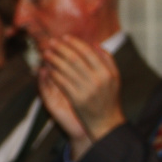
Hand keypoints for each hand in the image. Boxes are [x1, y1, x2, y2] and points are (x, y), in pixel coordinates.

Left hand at [41, 36, 125, 155]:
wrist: (106, 123)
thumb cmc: (109, 99)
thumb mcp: (115, 78)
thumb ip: (107, 60)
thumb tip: (95, 43)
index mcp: (107, 72)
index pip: (88, 52)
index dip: (75, 43)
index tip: (65, 37)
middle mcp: (97, 80)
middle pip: (75, 58)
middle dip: (61, 48)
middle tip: (51, 42)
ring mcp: (86, 90)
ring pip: (66, 69)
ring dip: (54, 59)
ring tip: (46, 54)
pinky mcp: (76, 99)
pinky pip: (62, 82)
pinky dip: (54, 74)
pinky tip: (48, 69)